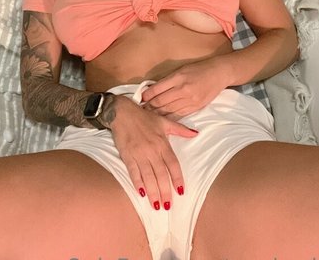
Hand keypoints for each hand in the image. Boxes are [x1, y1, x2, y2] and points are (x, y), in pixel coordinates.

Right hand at [110, 96, 197, 210]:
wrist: (122, 112)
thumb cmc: (144, 117)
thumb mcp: (164, 121)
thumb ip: (180, 129)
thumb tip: (196, 133)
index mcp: (162, 143)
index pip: (173, 164)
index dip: (177, 178)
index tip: (180, 191)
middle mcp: (152, 150)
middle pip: (161, 174)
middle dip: (165, 191)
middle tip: (168, 206)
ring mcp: (139, 154)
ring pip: (148, 176)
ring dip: (153, 192)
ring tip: (156, 205)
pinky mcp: (127, 155)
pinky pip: (133, 172)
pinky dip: (137, 183)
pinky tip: (141, 193)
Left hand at [141, 58, 229, 117]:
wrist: (219, 73)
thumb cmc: (199, 69)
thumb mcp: (181, 70)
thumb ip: (168, 80)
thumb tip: (153, 90)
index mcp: (178, 77)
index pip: (157, 89)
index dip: (146, 95)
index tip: (140, 99)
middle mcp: (183, 89)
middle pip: (161, 101)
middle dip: (149, 106)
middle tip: (140, 110)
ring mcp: (190, 100)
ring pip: (168, 110)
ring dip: (157, 114)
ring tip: (148, 116)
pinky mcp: (196, 107)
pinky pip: (179, 115)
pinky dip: (168, 118)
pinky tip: (162, 120)